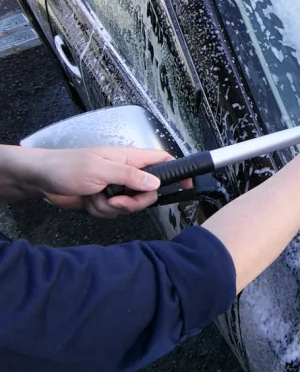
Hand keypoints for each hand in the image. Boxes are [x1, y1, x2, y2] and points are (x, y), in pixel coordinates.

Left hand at [32, 146, 192, 217]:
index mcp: (129, 159)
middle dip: (133, 202)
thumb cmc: (66, 166)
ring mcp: (116, 187)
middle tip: (117, 200)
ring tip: (94, 197)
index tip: (187, 184)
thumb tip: (155, 182)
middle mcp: (126, 173)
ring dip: (112, 208)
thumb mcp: (100, 169)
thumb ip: (130, 176)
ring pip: (131, 206)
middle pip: (149, 192)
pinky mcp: (105, 200)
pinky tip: (88, 202)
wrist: (40, 180)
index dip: (177, 171)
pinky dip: (101, 211)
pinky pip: (115, 212)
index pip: (162, 161)